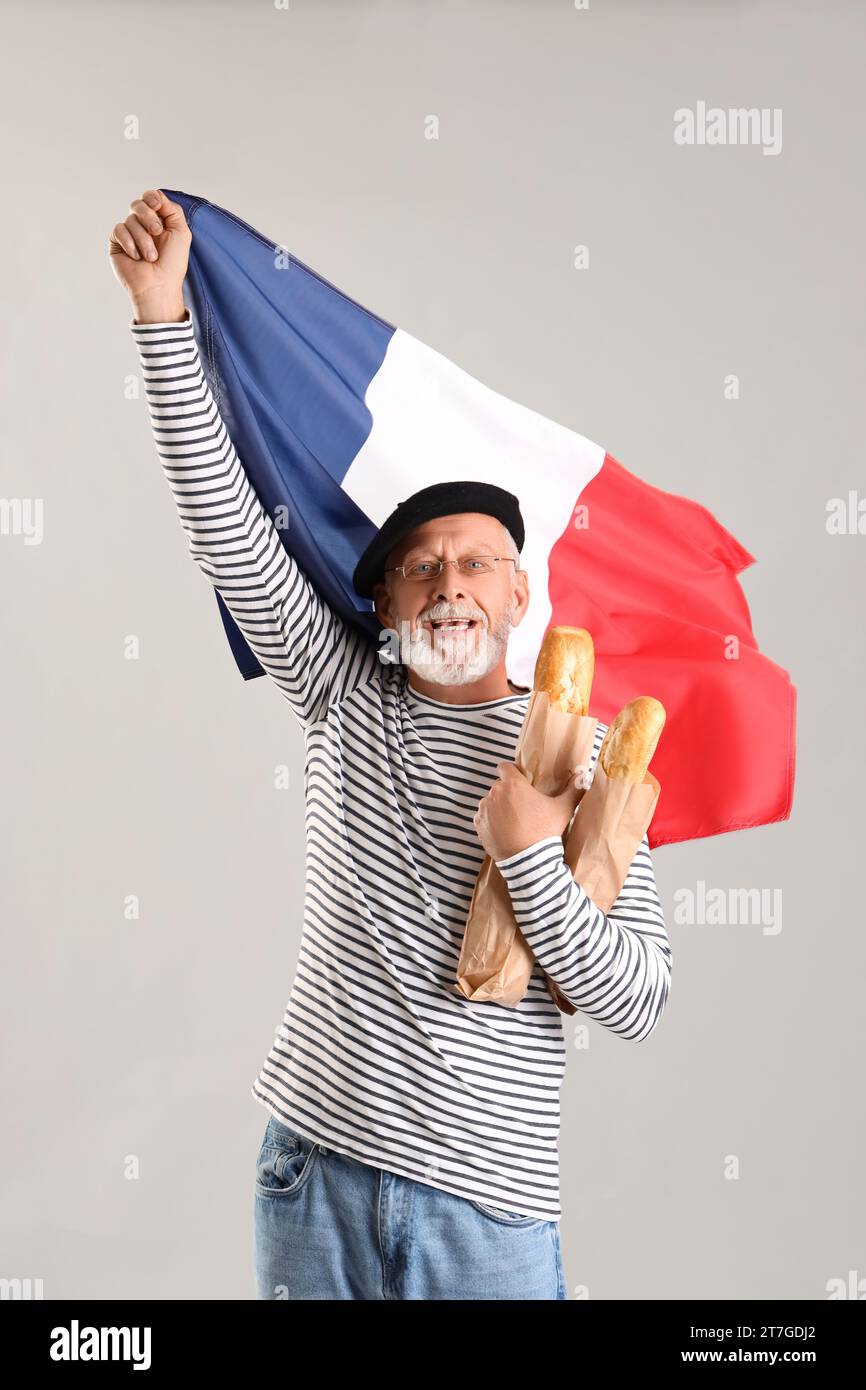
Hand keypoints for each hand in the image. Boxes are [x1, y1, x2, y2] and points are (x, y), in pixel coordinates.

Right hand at [108, 189, 190, 316]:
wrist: (158, 286)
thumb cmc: (172, 265)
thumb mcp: (181, 233)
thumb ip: (172, 209)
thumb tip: (157, 195)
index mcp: (160, 222)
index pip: (151, 199)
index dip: (152, 198)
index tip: (156, 205)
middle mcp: (144, 226)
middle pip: (138, 204)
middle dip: (148, 216)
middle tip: (157, 232)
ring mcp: (130, 234)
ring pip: (130, 220)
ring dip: (143, 238)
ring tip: (151, 257)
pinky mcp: (117, 243)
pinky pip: (118, 230)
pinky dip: (129, 242)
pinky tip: (136, 257)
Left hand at [473, 761, 583, 862]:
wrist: (529, 862)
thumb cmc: (545, 832)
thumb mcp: (564, 809)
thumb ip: (574, 789)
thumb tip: (583, 775)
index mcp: (513, 784)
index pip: (504, 767)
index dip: (511, 771)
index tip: (519, 780)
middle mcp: (495, 793)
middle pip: (499, 786)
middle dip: (508, 793)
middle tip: (522, 806)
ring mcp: (485, 810)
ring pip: (490, 802)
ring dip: (498, 807)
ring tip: (513, 821)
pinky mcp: (479, 826)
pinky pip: (483, 818)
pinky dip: (491, 822)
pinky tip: (505, 830)